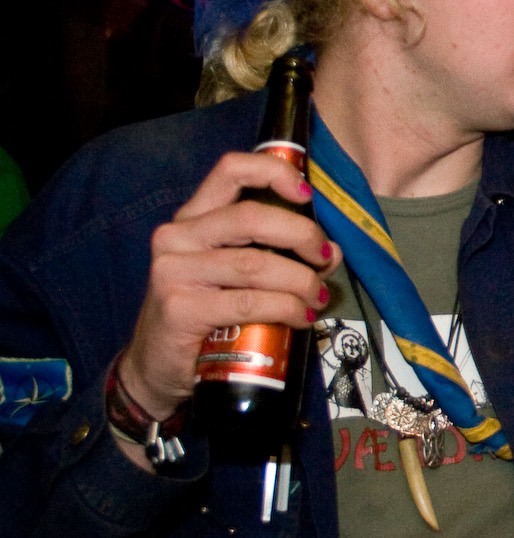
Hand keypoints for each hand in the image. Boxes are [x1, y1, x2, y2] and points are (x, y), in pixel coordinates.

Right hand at [120, 152, 339, 425]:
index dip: (274, 172)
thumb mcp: (240, 276)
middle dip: (302, 235)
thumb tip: (332, 251)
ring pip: (256, 263)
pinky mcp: (179, 308)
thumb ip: (282, 255)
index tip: (307, 194)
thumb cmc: (207, 315)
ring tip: (317, 298)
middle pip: (252, 217)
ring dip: (301, 280)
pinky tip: (300, 317)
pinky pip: (248, 302)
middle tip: (325, 258)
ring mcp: (174, 271)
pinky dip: (286, 308)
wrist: (158, 366)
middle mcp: (177, 237)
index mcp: (193, 218)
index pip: (231, 170)